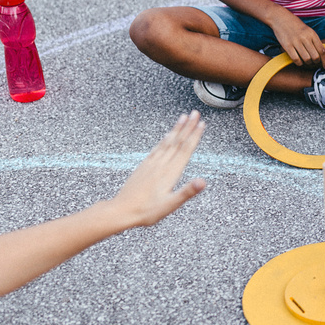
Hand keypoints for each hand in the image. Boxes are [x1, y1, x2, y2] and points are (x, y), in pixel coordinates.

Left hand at [109, 112, 206, 226]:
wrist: (122, 210)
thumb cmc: (147, 211)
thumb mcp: (170, 204)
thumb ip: (187, 192)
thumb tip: (203, 181)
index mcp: (170, 172)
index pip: (185, 150)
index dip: (195, 136)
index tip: (202, 123)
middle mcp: (162, 165)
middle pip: (178, 142)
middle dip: (188, 127)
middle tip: (196, 113)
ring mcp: (152, 164)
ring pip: (167, 142)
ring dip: (177, 129)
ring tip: (183, 118)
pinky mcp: (144, 166)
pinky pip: (157, 149)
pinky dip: (164, 139)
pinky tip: (166, 135)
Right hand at [270, 10, 324, 67]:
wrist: (281, 18)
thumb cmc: (296, 26)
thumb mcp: (308, 31)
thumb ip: (315, 41)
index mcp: (312, 34)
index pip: (322, 50)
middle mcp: (305, 38)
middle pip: (315, 56)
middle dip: (316, 62)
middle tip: (314, 62)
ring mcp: (296, 42)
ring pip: (307, 59)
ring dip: (308, 63)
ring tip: (306, 61)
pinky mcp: (287, 46)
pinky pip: (296, 59)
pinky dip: (299, 63)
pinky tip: (299, 61)